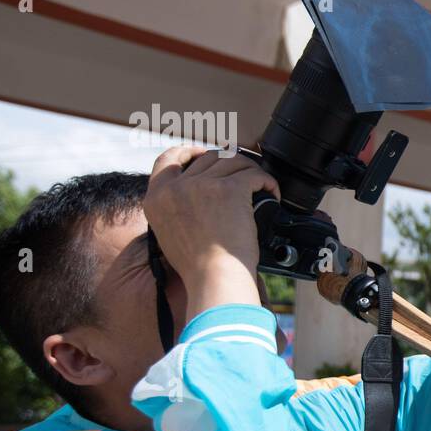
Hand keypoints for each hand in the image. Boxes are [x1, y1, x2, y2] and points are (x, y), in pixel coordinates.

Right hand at [144, 146, 278, 316]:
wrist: (214, 278)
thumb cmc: (199, 267)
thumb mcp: (170, 233)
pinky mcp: (229, 189)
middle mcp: (175, 187)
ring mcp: (202, 185)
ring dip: (251, 171)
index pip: (167, 158)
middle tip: (245, 176)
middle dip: (230, 164)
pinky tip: (273, 194)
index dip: (189, 151)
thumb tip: (195, 195)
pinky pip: (254, 174)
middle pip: (208, 157)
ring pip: (233, 161)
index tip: (205, 154)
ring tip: (261, 186)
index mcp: (156, 198)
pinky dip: (268, 181)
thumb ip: (176, 209)